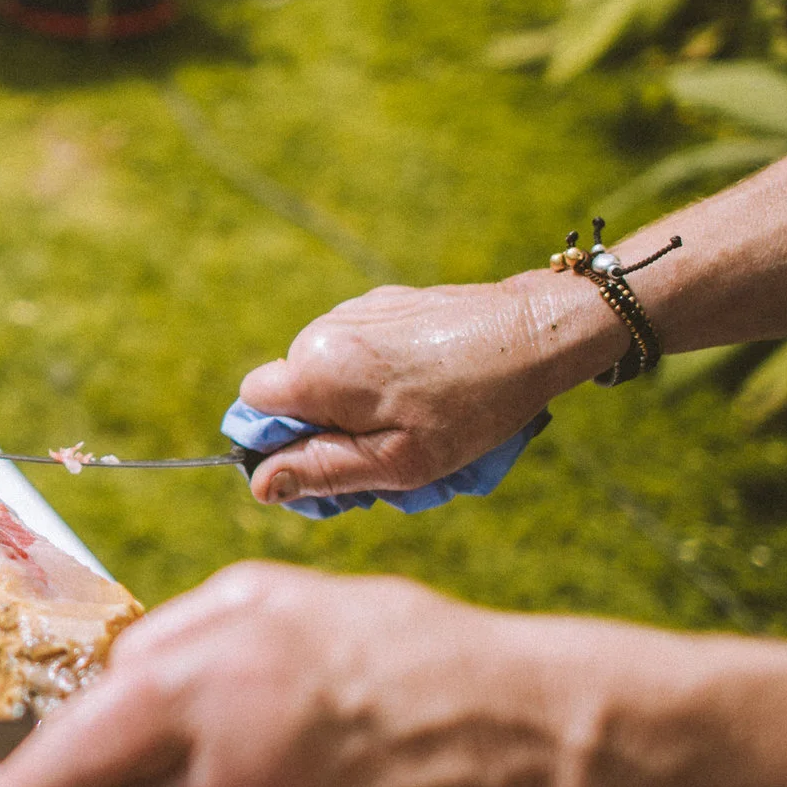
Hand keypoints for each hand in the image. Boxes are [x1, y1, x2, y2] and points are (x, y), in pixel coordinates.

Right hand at [238, 273, 611, 505]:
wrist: (533, 334)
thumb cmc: (470, 407)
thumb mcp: (398, 462)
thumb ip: (323, 471)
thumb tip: (261, 484)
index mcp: (319, 370)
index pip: (253, 407)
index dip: (278, 442)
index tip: (326, 463)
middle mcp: (324, 331)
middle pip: (289, 393)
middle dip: (322, 428)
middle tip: (382, 454)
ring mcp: (353, 311)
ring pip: (323, 373)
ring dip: (351, 404)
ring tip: (411, 419)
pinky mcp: (383, 302)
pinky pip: (354, 350)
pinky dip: (375, 376)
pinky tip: (423, 387)